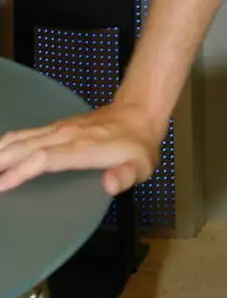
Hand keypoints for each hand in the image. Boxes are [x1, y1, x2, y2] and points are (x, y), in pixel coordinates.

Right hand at [0, 100, 161, 196]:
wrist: (139, 112)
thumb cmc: (138, 144)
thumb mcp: (142, 165)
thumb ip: (126, 176)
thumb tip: (110, 185)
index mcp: (84, 148)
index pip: (46, 159)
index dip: (22, 171)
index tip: (2, 185)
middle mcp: (67, 136)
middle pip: (25, 147)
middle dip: (1, 162)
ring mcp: (60, 129)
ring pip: (22, 138)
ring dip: (0, 151)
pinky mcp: (57, 126)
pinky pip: (25, 133)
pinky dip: (7, 143)